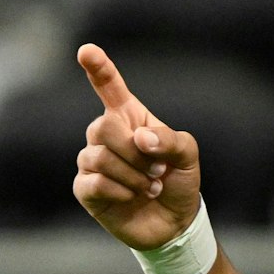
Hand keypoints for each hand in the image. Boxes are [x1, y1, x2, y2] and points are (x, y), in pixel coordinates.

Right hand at [74, 44, 202, 250]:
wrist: (174, 222)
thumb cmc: (179, 181)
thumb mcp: (187, 156)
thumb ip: (169, 140)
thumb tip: (140, 138)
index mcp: (129, 118)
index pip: (109, 87)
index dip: (99, 68)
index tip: (86, 50)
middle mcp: (105, 135)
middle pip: (102, 127)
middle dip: (134, 152)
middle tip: (157, 171)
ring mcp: (92, 161)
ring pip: (98, 156)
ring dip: (133, 175)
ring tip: (150, 187)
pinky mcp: (85, 188)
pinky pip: (94, 182)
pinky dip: (121, 190)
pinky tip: (132, 196)